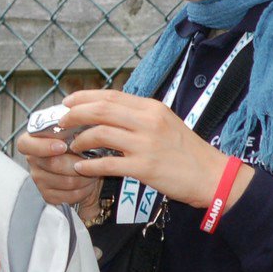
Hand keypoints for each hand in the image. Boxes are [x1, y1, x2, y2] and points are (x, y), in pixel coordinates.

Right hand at [15, 124, 100, 213]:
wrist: (89, 170)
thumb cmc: (81, 145)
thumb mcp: (77, 129)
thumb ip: (74, 123)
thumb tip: (82, 118)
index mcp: (33, 140)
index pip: (26, 144)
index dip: (43, 146)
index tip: (62, 146)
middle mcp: (32, 160)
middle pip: (52, 164)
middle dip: (77, 163)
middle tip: (90, 159)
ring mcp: (39, 179)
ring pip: (65, 181)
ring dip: (85, 177)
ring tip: (91, 170)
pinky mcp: (48, 196)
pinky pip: (68, 196)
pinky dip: (83, 190)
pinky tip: (86, 183)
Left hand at [55, 90, 248, 209]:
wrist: (212, 175)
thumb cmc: (187, 151)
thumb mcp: (165, 122)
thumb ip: (138, 116)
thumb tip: (108, 111)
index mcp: (151, 108)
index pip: (110, 96)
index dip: (84, 98)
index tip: (67, 102)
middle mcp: (147, 121)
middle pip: (100, 110)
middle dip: (74, 115)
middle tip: (60, 123)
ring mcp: (145, 144)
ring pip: (100, 134)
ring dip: (80, 140)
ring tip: (72, 147)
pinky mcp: (144, 167)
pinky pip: (107, 164)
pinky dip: (89, 166)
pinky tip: (80, 168)